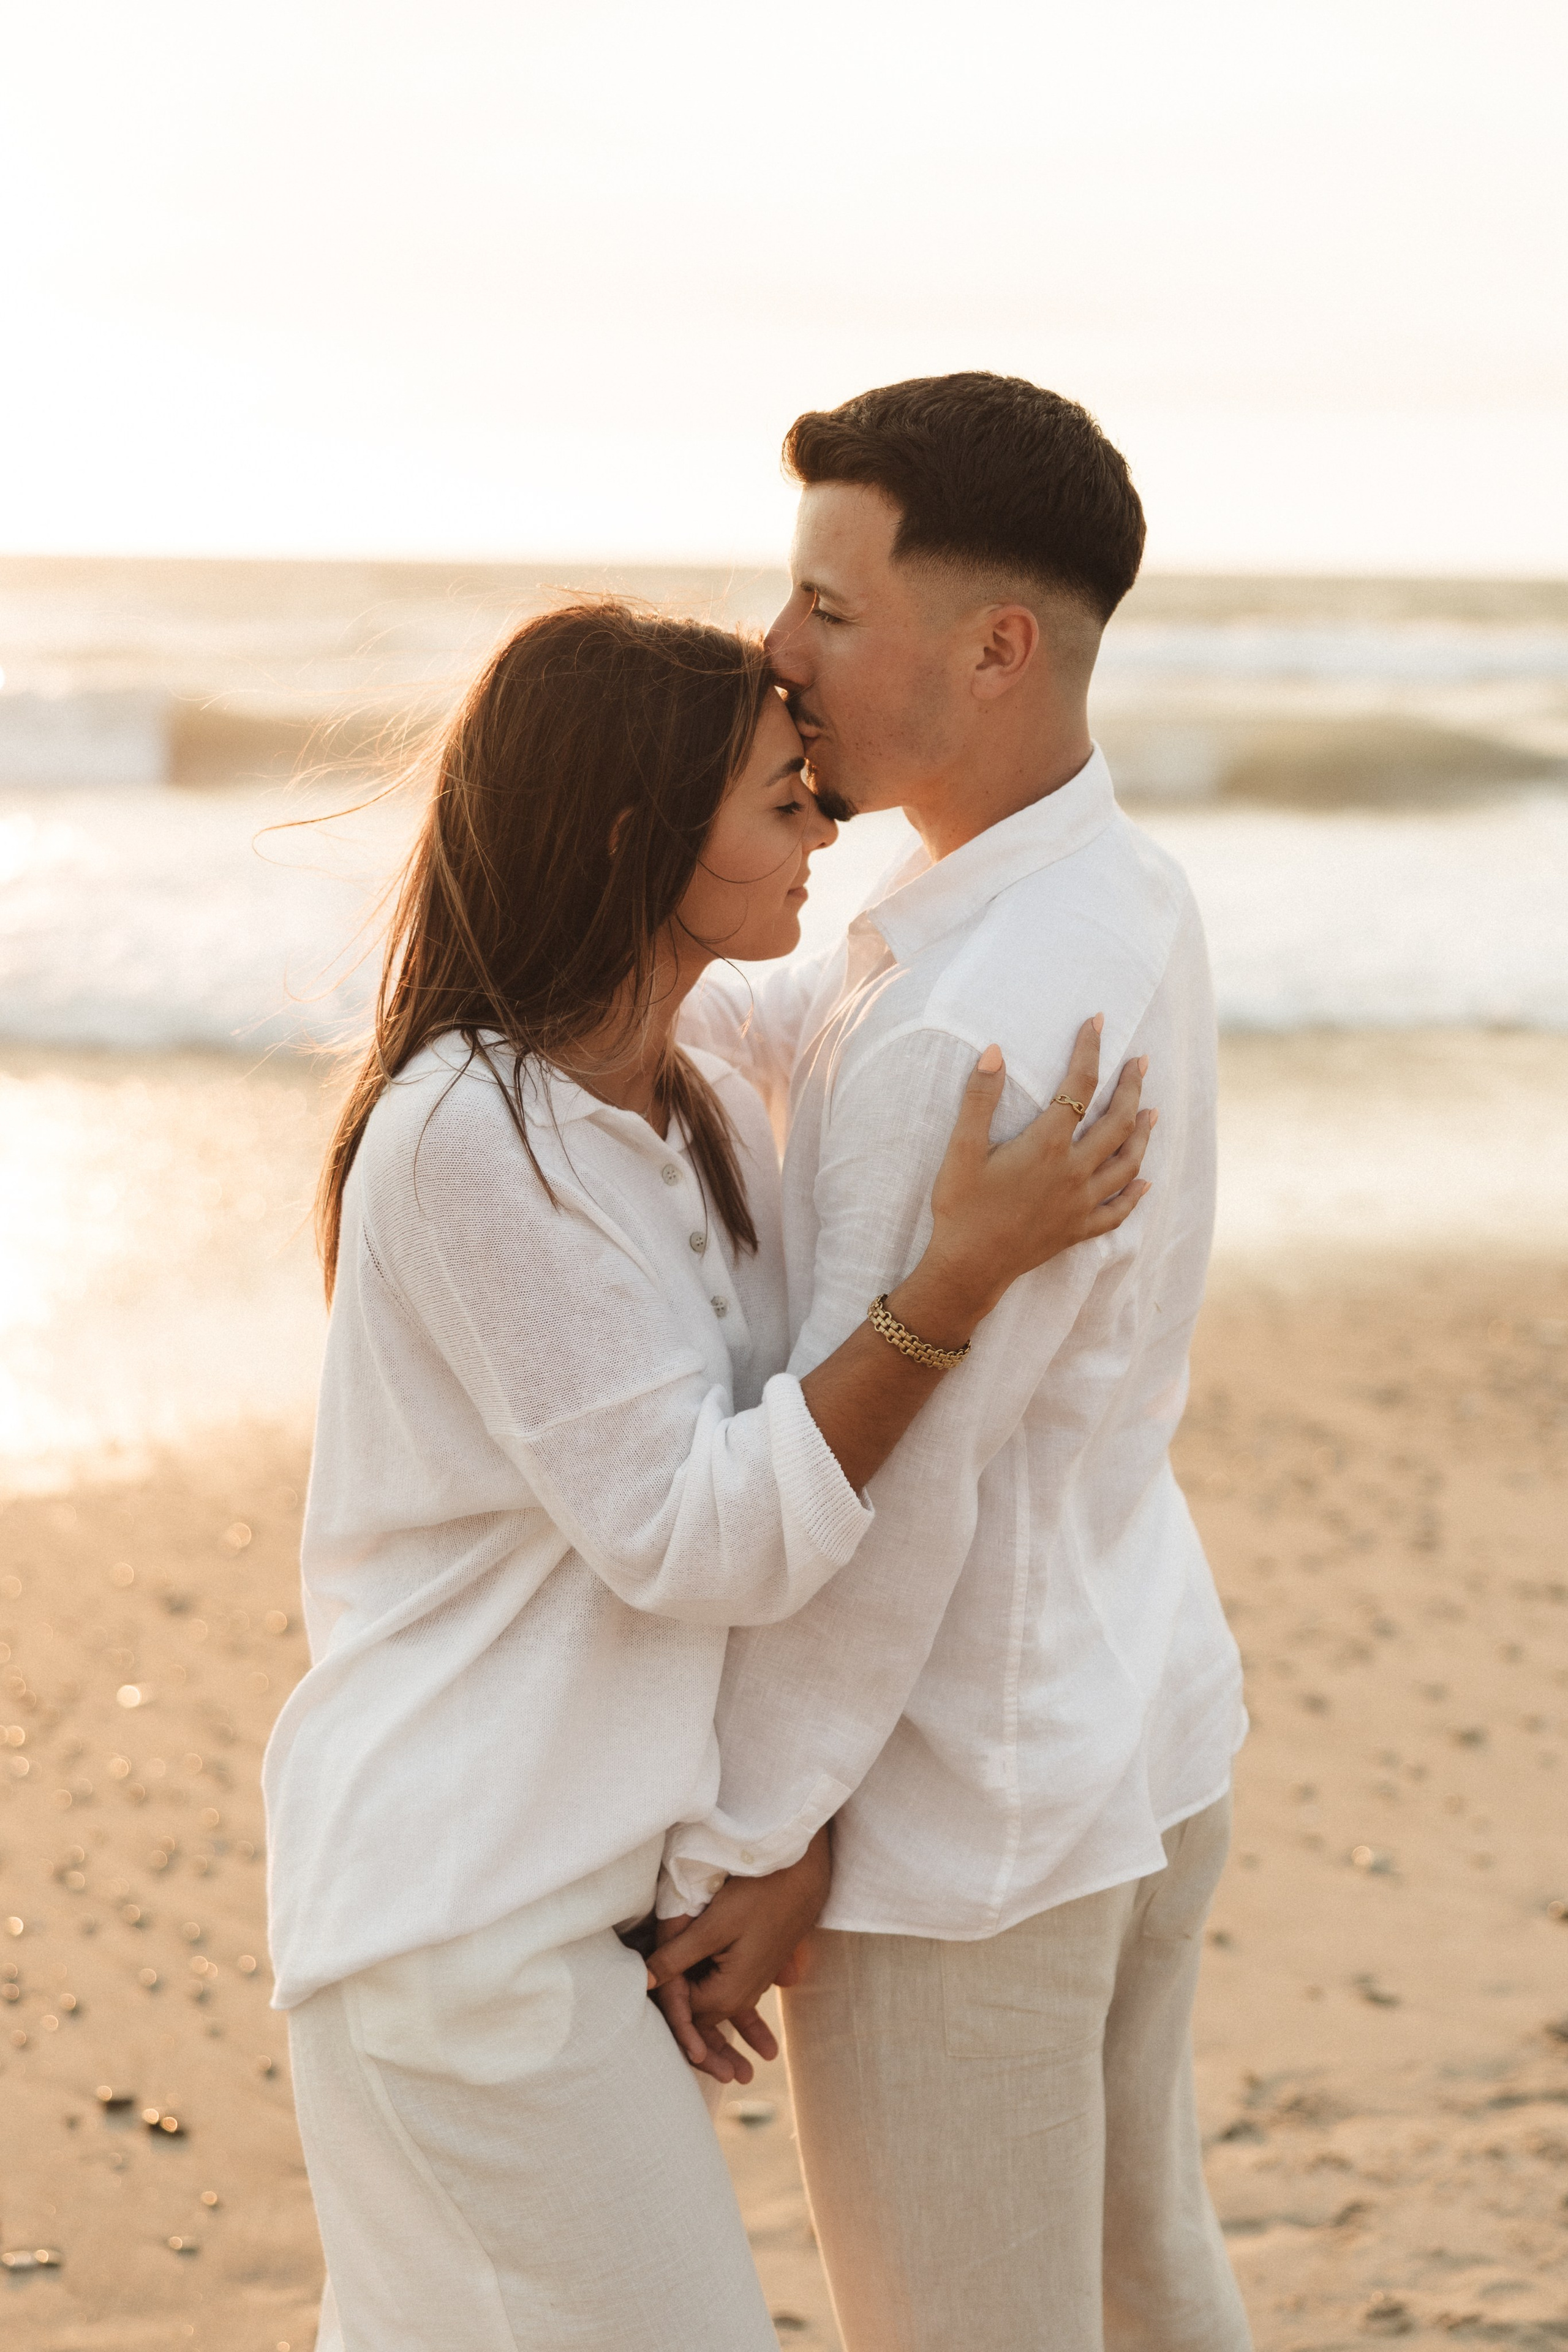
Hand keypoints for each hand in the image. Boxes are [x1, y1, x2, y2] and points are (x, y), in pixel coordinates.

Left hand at [647, 1830, 830, 2080]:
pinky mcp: (760, 1965)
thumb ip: (677, 1956)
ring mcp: (755, 1979)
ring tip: (742, 2074)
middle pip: (709, 2022)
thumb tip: (644, 1980)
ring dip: (727, 2040)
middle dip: (703, 2048)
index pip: (686, 2015)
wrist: (804, 1875)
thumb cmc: (758, 1893)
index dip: (667, 2016)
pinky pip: (741, 1997)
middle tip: (708, 2076)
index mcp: (728, 1991)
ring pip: (727, 2012)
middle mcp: (743, 1992)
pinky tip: (754, 2035)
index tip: (653, 2015)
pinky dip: (743, 2019)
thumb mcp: (713, 1925)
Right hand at [912, 1016, 1153, 1331]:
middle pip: (1117, 1121)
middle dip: (1131, 1087)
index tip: (1096, 1023)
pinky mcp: (1079, 1229)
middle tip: (1141, 1063)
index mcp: (1047, 1145)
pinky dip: (1135, 1193)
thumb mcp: (962, 1149)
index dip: (1089, 1051)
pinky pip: (1118, 1210)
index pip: (1078, 1086)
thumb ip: (980, 1098)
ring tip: (1151, 1111)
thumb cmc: (960, 1207)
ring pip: (1127, 1162)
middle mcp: (1074, 1172)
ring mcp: (1081, 1203)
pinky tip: (1144, 1181)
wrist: (968, 1268)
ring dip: (1143, 1133)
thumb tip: (994, 1051)